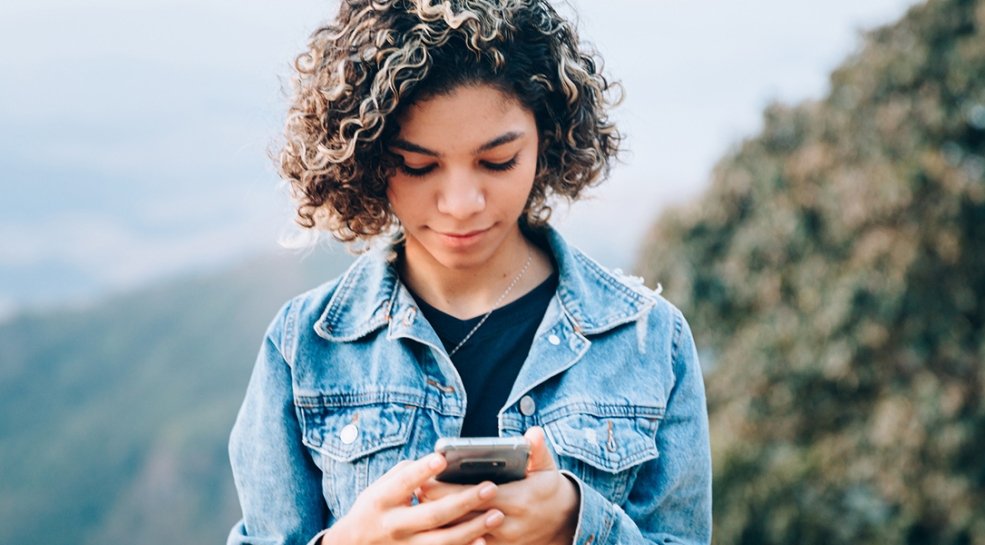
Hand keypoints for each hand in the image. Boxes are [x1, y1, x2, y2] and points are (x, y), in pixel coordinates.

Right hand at [322, 453, 504, 544]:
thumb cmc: (373, 509)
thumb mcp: (379, 488)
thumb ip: (406, 474)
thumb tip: (438, 462)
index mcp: (382, 500)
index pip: (404, 482)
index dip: (423, 470)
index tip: (443, 458)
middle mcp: (394, 525)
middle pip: (433, 514)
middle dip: (464, 501)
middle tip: (490, 488)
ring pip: (444, 540)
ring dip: (473, 528)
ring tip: (496, 515)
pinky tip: (483, 541)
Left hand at [419, 427, 579, 544]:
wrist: (562, 522)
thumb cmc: (547, 489)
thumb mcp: (546, 468)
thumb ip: (538, 451)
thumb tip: (533, 434)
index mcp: (517, 500)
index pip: (476, 495)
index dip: (450, 489)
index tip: (427, 480)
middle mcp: (506, 523)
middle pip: (463, 515)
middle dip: (438, 504)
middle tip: (415, 489)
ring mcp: (500, 539)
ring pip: (462, 533)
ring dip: (441, 520)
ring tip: (419, 505)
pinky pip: (469, 543)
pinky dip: (451, 533)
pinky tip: (435, 522)